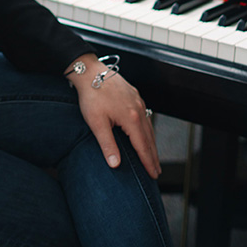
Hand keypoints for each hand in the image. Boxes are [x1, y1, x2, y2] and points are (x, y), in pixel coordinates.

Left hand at [66, 54, 160, 178]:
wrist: (89, 71)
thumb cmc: (92, 96)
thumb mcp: (97, 123)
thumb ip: (108, 145)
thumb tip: (115, 165)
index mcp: (132, 118)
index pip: (143, 146)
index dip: (148, 162)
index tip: (154, 175)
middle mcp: (139, 110)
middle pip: (149, 138)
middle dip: (153, 156)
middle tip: (157, 171)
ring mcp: (138, 101)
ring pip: (148, 127)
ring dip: (151, 143)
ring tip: (153, 156)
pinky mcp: (134, 95)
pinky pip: (145, 116)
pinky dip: (147, 129)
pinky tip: (144, 133)